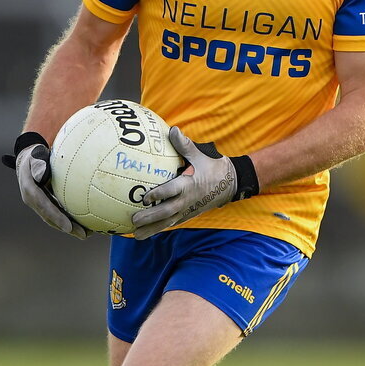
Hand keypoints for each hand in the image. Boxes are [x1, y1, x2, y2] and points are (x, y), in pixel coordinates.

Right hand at [3, 134, 89, 239]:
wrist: (27, 159)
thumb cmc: (34, 155)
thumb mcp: (35, 155)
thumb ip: (39, 164)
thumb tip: (41, 175)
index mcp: (30, 190)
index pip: (44, 206)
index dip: (56, 217)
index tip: (68, 227)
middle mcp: (33, 200)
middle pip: (51, 217)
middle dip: (66, 228)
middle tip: (83, 235)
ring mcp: (39, 203)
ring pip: (54, 218)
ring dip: (70, 228)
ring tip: (88, 233)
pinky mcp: (45, 203)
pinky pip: (57, 213)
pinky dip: (69, 219)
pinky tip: (84, 223)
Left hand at [132, 126, 254, 239]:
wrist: (230, 184)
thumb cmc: (212, 167)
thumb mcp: (200, 155)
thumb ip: (184, 145)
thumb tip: (172, 130)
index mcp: (189, 185)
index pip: (172, 191)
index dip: (159, 194)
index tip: (145, 197)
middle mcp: (187, 200)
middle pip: (167, 212)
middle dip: (150, 217)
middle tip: (134, 220)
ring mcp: (188, 210)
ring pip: (168, 222)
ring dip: (152, 229)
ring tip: (135, 235)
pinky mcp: (188, 215)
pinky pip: (172, 223)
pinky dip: (159, 229)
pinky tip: (145, 233)